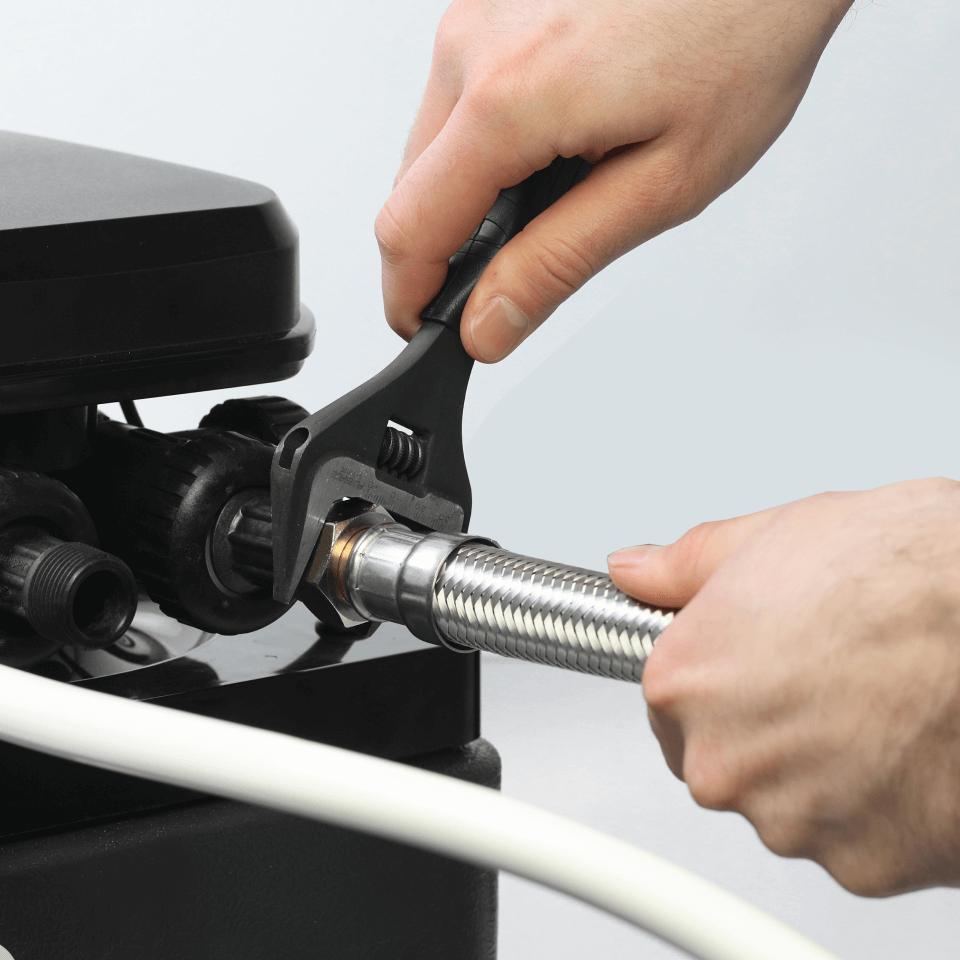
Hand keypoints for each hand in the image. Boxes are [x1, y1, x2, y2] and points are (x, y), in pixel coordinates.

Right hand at [377, 0, 852, 361]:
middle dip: (448, 246)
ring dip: (473, 188)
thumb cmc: (745, 33)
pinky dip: (492, 136)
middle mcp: (473, 43)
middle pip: (410, 189)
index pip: (408, 230)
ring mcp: (478, 12)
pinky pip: (460, 96)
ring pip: (433, 144)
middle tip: (516, 269)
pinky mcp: (493, 1)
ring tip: (564, 181)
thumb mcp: (663, 183)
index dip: (408, 298)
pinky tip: (562, 129)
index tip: (425, 328)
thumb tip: (488, 323)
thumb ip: (558, 262)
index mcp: (509, 98)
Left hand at [608, 479, 959, 895]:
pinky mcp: (860, 866)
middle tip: (822, 673)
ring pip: (782, 798)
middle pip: (718, 753)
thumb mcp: (782, 532)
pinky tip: (902, 745)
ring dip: (815, 764)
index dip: (715, 674)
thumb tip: (637, 569)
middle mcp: (721, 761)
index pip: (667, 696)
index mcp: (686, 680)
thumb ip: (688, 564)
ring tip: (874, 701)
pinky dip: (870, 803)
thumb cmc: (915, 579)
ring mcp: (789, 820)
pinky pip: (846, 835)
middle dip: (758, 721)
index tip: (748, 662)